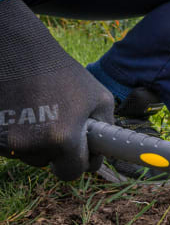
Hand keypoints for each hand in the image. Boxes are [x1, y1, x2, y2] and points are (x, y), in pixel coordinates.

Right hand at [0, 0, 114, 179]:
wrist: (18, 52)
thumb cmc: (63, 74)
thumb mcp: (99, 98)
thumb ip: (105, 129)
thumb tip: (102, 152)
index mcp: (62, 138)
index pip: (73, 172)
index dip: (80, 162)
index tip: (82, 152)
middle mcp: (32, 145)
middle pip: (49, 165)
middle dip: (58, 152)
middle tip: (60, 125)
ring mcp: (7, 141)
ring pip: (29, 155)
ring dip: (37, 142)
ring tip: (40, 110)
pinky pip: (11, 146)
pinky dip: (18, 134)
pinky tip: (22, 111)